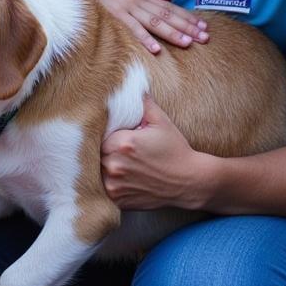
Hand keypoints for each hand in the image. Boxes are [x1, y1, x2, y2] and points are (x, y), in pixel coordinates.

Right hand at [82, 0, 207, 53]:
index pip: (170, 7)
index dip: (187, 16)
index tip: (203, 26)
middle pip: (166, 15)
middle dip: (187, 26)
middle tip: (204, 37)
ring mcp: (125, 8)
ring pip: (154, 22)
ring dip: (172, 33)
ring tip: (187, 43)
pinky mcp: (114, 17)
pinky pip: (132, 29)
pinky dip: (145, 39)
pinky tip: (156, 49)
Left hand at [101, 96, 210, 210]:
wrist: (189, 181)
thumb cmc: (175, 150)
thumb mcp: (161, 122)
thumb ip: (144, 103)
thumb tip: (135, 86)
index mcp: (121, 143)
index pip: (98, 136)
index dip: (106, 136)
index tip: (115, 137)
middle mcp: (114, 165)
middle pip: (96, 154)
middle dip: (105, 152)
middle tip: (119, 151)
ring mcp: (115, 185)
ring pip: (98, 172)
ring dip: (105, 168)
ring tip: (122, 165)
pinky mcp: (119, 200)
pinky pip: (104, 190)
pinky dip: (111, 184)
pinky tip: (126, 179)